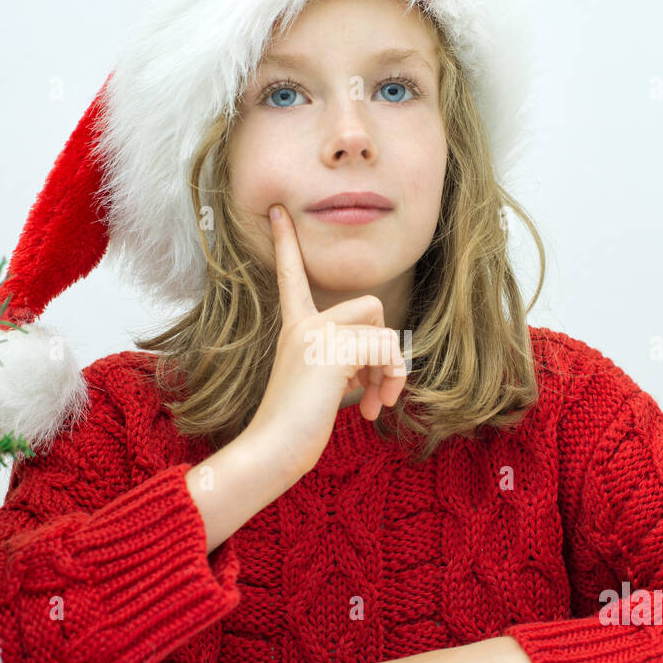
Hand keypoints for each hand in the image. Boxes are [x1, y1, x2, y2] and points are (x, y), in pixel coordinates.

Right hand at [245, 204, 408, 480]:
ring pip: (382, 326)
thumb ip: (348, 362)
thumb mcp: (325, 386)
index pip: (291, 277)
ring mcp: (314, 335)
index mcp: (295, 328)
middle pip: (370, 305)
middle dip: (383, 345)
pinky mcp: (330, 351)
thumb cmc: (297, 429)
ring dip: (391, 367)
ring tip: (375, 400)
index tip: (277, 211)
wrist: (271, 451)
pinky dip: (391, 378)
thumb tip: (389, 365)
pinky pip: (385, 349)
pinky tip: (371, 408)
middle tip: (374, 385)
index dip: (287, 244)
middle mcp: (302, 325)